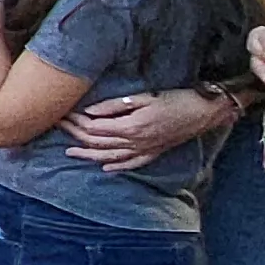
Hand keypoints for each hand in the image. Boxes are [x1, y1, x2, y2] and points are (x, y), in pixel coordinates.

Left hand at [63, 87, 231, 170]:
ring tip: (69, 152)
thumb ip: (115, 106)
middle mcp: (135, 143)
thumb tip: (89, 111)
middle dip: (75, 135)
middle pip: (97, 142)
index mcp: (130, 127)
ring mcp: (144, 151)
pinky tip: (104, 167)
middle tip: (59, 125)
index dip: (76, 122)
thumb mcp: (144, 97)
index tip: (62, 113)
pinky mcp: (153, 153)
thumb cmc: (176, 99)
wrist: (205, 112)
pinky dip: (116, 166)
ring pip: (109, 156)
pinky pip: (131, 164)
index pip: (94, 128)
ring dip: (88, 154)